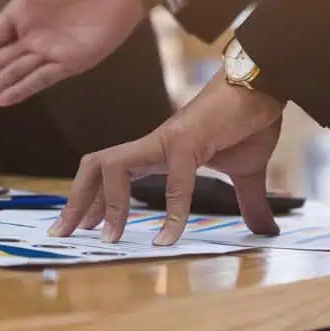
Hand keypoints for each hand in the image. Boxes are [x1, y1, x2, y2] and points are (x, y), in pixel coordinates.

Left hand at [48, 77, 284, 245]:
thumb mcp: (246, 175)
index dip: (92, 200)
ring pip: (113, 167)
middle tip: (63, 234)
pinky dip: (171, 212)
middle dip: (76, 201)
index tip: (83, 228)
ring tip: (109, 240)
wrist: (266, 90)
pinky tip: (168, 240)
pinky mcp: (188, 141)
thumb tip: (266, 231)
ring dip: (106, 204)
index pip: (109, 174)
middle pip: (95, 166)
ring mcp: (166, 141)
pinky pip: (174, 180)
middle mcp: (153, 146)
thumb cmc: (249, 122)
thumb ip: (249, 204)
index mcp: (159, 152)